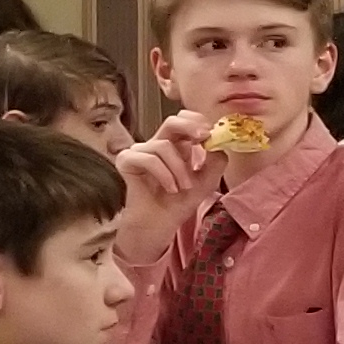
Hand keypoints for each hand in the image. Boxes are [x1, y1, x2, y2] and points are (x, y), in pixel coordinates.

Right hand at [112, 118, 218, 258]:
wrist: (160, 222)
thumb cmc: (180, 201)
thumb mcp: (207, 180)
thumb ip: (215, 161)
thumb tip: (217, 142)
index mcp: (177, 145)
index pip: (185, 120)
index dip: (198, 121)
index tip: (211, 132)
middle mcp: (158, 144)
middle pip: (171, 121)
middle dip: (189, 127)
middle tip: (204, 136)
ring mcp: (141, 151)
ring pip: (163, 146)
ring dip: (179, 168)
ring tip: (184, 187)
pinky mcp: (126, 161)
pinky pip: (148, 159)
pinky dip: (164, 174)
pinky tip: (170, 189)